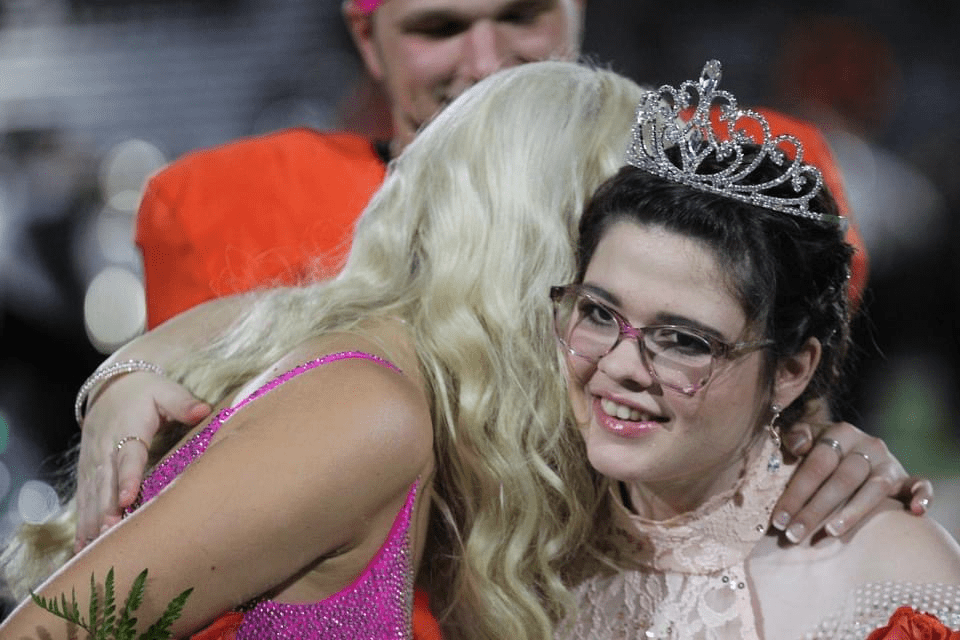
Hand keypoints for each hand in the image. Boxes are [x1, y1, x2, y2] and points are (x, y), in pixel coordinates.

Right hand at [74, 371, 209, 551]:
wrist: (112, 387)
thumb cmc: (145, 393)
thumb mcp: (165, 391)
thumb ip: (182, 403)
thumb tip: (203, 410)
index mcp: (126, 430)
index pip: (128, 457)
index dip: (127, 478)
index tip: (127, 498)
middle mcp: (105, 450)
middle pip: (105, 483)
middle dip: (106, 509)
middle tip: (109, 532)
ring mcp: (93, 463)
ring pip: (91, 496)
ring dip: (92, 521)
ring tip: (96, 547)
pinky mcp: (88, 473)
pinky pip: (83, 500)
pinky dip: (82, 523)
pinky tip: (82, 547)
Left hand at [772, 416, 932, 543]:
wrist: (856, 448)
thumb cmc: (823, 449)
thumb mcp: (808, 437)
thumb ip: (796, 436)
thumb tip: (798, 446)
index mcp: (840, 432)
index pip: (817, 464)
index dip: (796, 492)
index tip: (779, 520)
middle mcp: (868, 445)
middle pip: (842, 480)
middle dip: (815, 509)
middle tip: (794, 535)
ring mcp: (889, 462)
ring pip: (874, 489)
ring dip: (853, 512)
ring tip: (831, 532)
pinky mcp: (906, 478)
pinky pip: (920, 485)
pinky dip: (922, 496)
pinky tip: (915, 512)